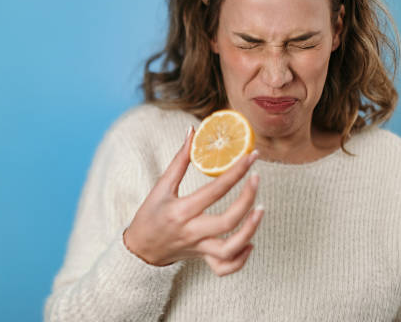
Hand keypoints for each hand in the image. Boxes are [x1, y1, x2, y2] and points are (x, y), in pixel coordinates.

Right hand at [123, 125, 262, 276]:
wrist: (140, 250)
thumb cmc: (149, 215)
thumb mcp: (160, 187)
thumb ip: (179, 160)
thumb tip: (192, 132)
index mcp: (181, 211)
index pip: (215, 190)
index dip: (236, 171)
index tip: (251, 157)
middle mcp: (191, 231)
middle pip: (228, 221)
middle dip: (247, 199)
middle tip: (256, 179)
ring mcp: (199, 247)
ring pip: (230, 249)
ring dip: (250, 230)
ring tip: (260, 210)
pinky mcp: (203, 258)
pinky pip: (225, 266)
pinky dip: (241, 257)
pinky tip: (250, 242)